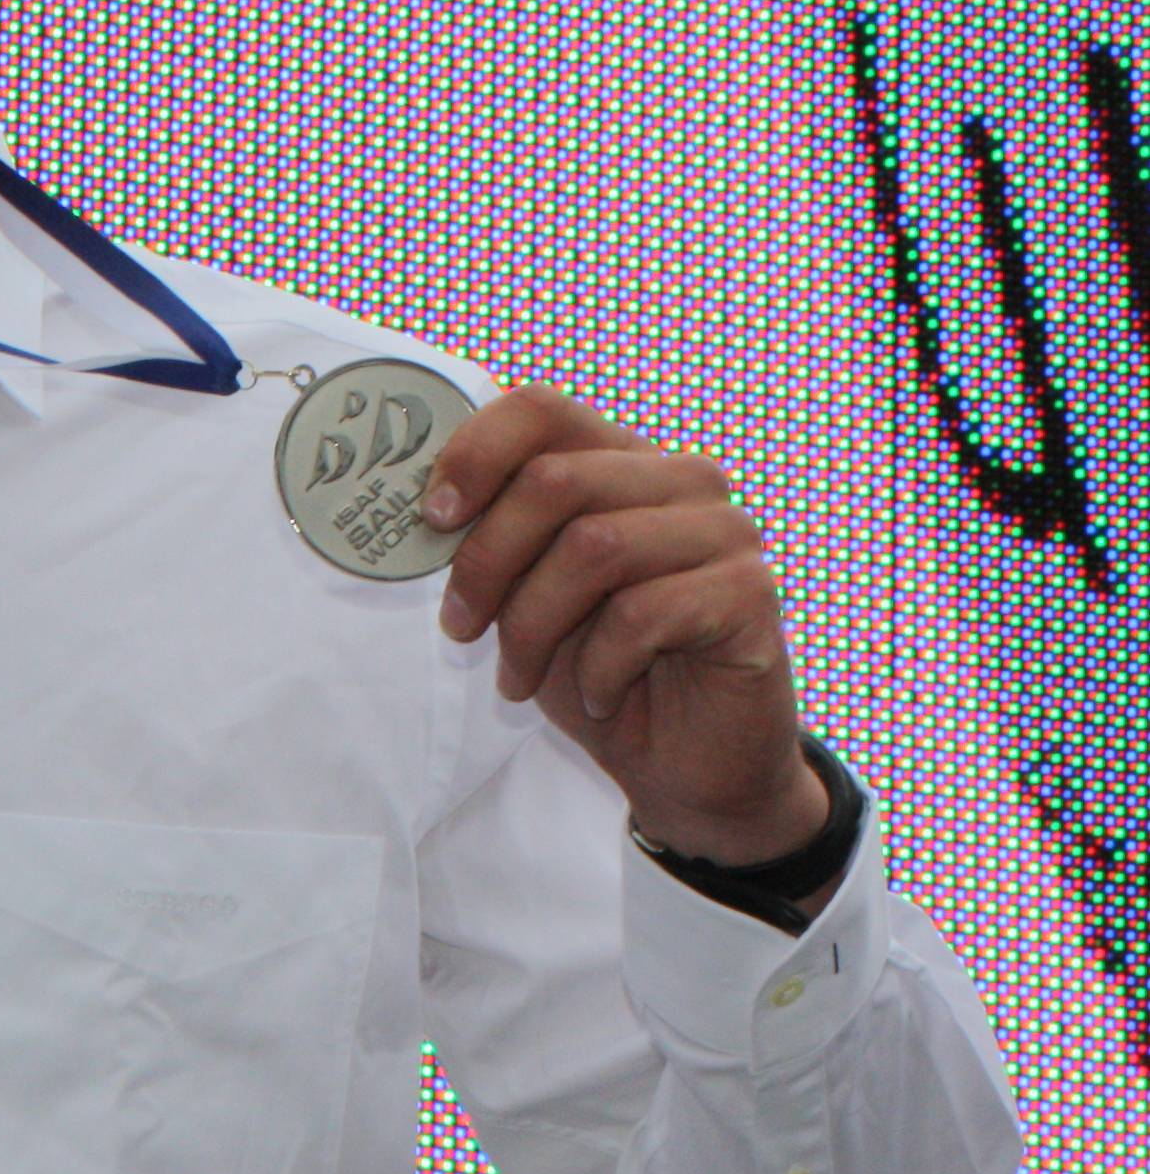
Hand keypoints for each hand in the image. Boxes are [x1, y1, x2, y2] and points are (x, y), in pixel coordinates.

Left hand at [424, 387, 827, 867]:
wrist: (682, 764)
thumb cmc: (596, 667)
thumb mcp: (524, 592)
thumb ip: (493, 535)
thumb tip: (423, 504)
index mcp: (620, 461)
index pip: (542, 409)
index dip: (475, 453)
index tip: (434, 518)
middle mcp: (680, 479)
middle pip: (554, 481)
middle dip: (487, 562)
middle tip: (461, 626)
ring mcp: (725, 530)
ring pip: (594, 547)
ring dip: (533, 624)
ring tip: (518, 676)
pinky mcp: (750, 593)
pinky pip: (643, 614)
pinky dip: (599, 666)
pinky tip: (600, 695)